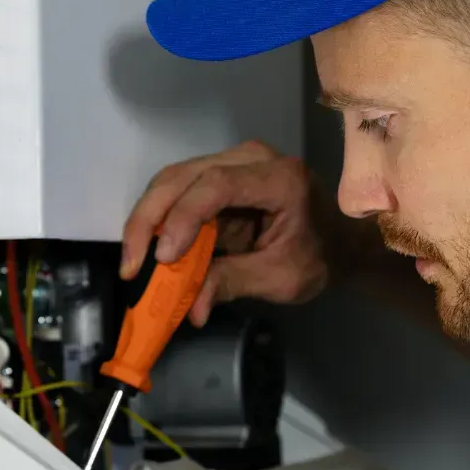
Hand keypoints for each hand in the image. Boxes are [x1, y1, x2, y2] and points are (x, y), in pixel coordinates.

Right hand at [120, 140, 330, 325]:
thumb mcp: (281, 279)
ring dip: (147, 220)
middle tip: (131, 265)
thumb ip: (233, 283)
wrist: (338, 242)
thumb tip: (189, 310)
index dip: (184, 217)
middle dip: (149, 219)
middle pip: (183, 176)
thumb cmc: (319, 258)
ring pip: (172, 180)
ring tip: (134, 261)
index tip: (164, 258)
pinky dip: (159, 221)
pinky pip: (177, 192)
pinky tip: (148, 251)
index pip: (218, 184)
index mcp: (279, 179)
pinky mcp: (217, 176)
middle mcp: (251, 159)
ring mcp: (232, 162)